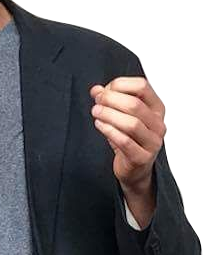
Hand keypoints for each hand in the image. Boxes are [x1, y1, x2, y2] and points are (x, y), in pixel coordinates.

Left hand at [89, 77, 166, 191]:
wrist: (134, 169)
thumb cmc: (128, 138)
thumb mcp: (120, 115)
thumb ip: (109, 100)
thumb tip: (96, 90)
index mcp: (156, 108)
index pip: (142, 86)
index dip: (120, 85)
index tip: (104, 90)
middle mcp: (158, 124)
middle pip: (135, 105)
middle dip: (111, 100)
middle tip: (97, 102)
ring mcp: (153, 142)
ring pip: (131, 123)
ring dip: (109, 115)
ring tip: (96, 112)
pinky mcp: (143, 158)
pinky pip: (125, 142)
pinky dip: (109, 131)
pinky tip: (99, 125)